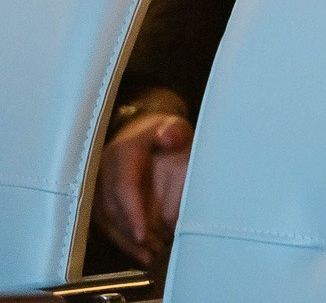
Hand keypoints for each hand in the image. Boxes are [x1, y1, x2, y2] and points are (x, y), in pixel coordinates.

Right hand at [95, 110, 193, 264]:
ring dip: (127, 241)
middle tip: (153, 249)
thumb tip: (168, 138)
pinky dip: (122, 240)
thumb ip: (173, 132)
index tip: (143, 233)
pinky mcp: (96, 200)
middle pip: (113, 209)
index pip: (124, 187)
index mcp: (121, 153)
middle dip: (131, 232)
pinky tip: (140, 252)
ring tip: (150, 255)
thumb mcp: (172, 127)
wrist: (140, 133)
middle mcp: (103, 171)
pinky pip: (105, 224)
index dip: (132, 212)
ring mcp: (97, 187)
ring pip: (107, 220)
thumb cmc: (161, 133)